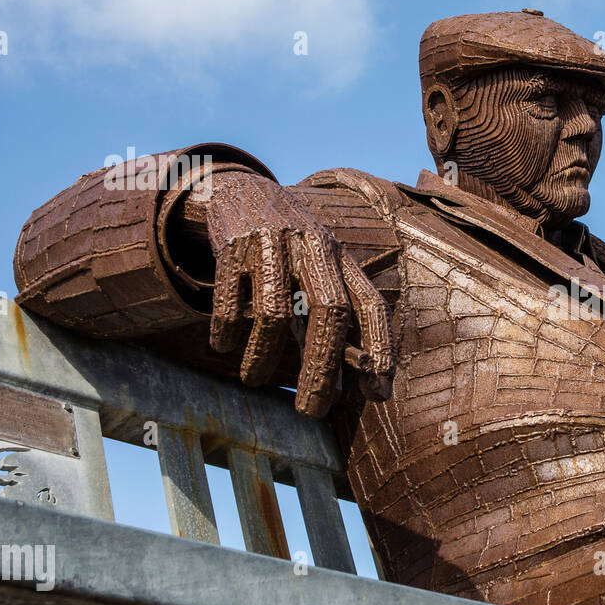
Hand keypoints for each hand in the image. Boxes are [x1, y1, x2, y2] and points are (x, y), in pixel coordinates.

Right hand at [203, 173, 392, 416]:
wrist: (243, 192)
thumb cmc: (292, 252)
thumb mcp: (321, 277)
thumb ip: (338, 324)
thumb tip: (354, 385)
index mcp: (342, 260)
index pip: (372, 306)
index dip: (380, 350)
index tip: (376, 394)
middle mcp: (314, 251)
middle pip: (328, 313)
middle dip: (321, 368)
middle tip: (311, 412)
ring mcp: (274, 246)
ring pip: (275, 312)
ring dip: (263, 356)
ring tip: (253, 380)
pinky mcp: (234, 247)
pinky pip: (230, 298)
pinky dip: (227, 328)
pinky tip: (224, 346)